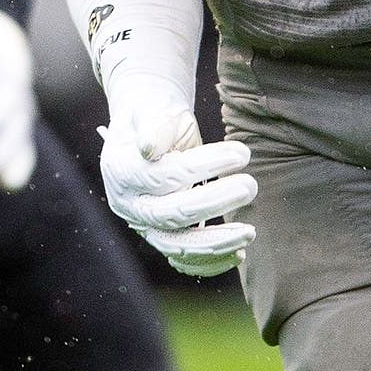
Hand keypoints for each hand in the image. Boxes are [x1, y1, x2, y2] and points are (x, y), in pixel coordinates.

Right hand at [97, 86, 255, 277]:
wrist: (149, 130)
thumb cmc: (157, 114)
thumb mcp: (154, 109)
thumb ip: (155, 127)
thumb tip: (149, 148)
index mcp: (121, 170)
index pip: (164, 175)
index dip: (204, 166)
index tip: (241, 153)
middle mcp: (128, 203)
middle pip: (170, 214)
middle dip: (214, 203)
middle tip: (250, 186)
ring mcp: (144, 225)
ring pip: (177, 246)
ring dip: (216, 243)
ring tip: (250, 231)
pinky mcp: (162, 237)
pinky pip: (185, 260)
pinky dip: (212, 262)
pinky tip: (239, 252)